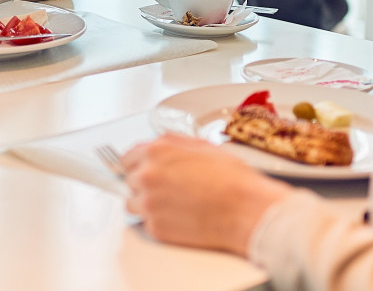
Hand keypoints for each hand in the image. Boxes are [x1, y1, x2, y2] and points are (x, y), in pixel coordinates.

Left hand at [120, 134, 291, 253]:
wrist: (244, 209)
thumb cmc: (232, 179)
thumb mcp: (202, 146)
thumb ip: (172, 145)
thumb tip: (159, 148)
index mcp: (157, 152)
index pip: (128, 158)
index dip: (138, 164)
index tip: (142, 169)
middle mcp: (147, 176)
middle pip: (130, 181)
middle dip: (145, 184)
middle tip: (167, 188)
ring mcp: (149, 204)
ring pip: (133, 203)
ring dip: (146, 203)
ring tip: (172, 204)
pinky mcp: (155, 228)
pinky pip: (146, 223)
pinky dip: (159, 221)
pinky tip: (180, 216)